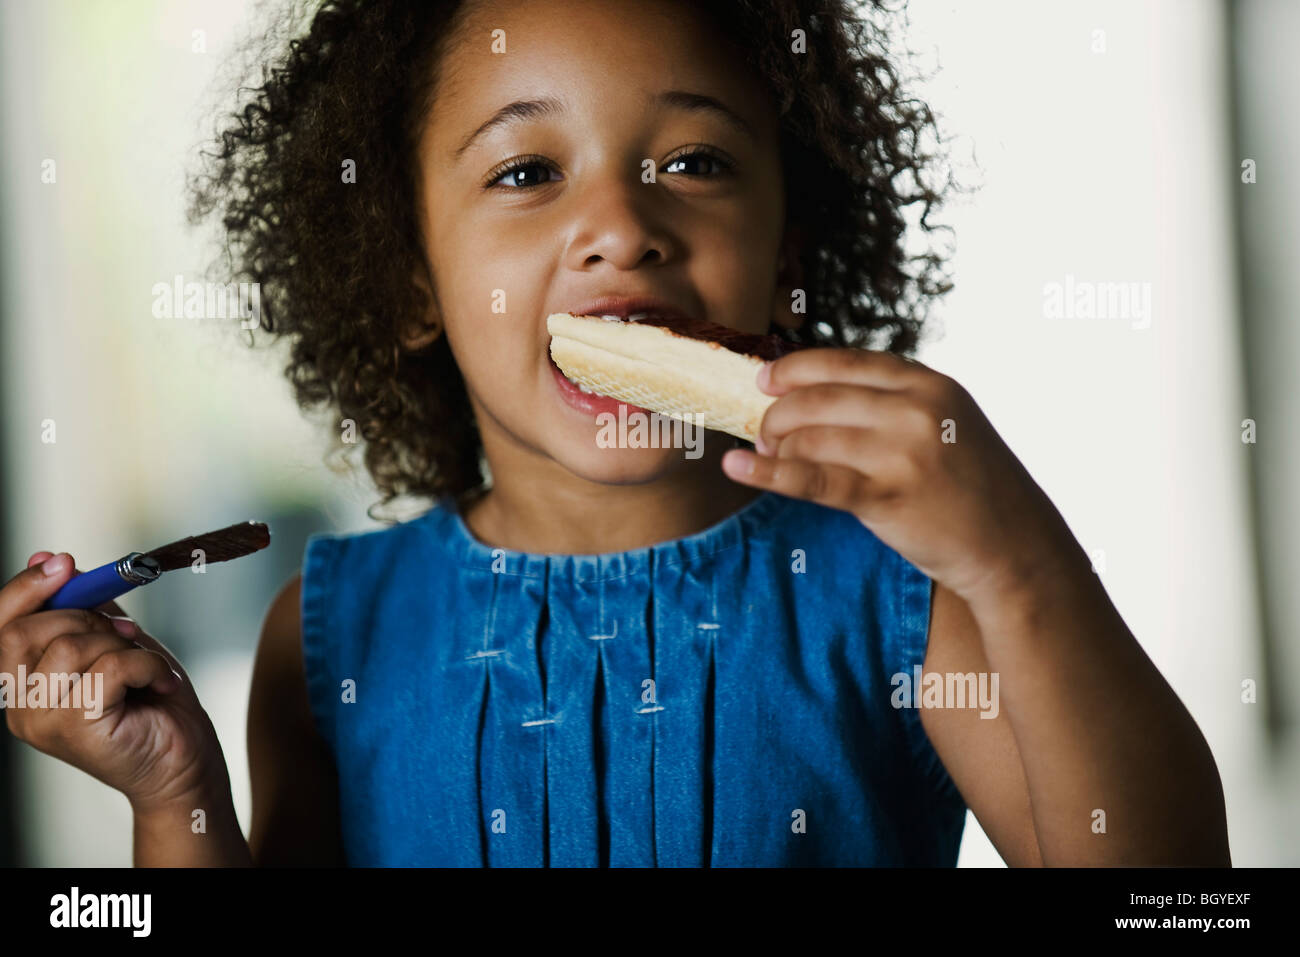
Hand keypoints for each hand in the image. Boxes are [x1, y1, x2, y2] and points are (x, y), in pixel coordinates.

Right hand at [1, 552, 229, 814]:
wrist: (183, 762)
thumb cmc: (150, 703)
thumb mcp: (114, 641)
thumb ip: (83, 607)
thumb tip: (47, 558)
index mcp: (22, 684)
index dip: (22, 589)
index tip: (60, 562)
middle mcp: (20, 707)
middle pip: (24, 632)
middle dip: (84, 616)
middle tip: (126, 632)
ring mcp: (43, 722)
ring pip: (69, 647)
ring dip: (120, 644)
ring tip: (146, 666)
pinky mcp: (77, 728)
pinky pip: (108, 667)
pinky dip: (145, 663)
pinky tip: (161, 682)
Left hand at [721, 348, 1076, 602]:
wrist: (1015, 546)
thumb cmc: (973, 487)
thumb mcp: (947, 424)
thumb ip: (896, 403)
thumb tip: (816, 393)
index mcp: (929, 385)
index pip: (845, 362)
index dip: (796, 367)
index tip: (764, 378)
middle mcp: (917, 410)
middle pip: (820, 398)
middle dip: (779, 413)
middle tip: (761, 429)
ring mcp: (903, 453)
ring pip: (811, 436)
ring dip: (775, 445)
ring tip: (765, 454)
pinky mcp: (887, 498)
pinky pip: (810, 479)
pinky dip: (766, 472)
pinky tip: (735, 468)